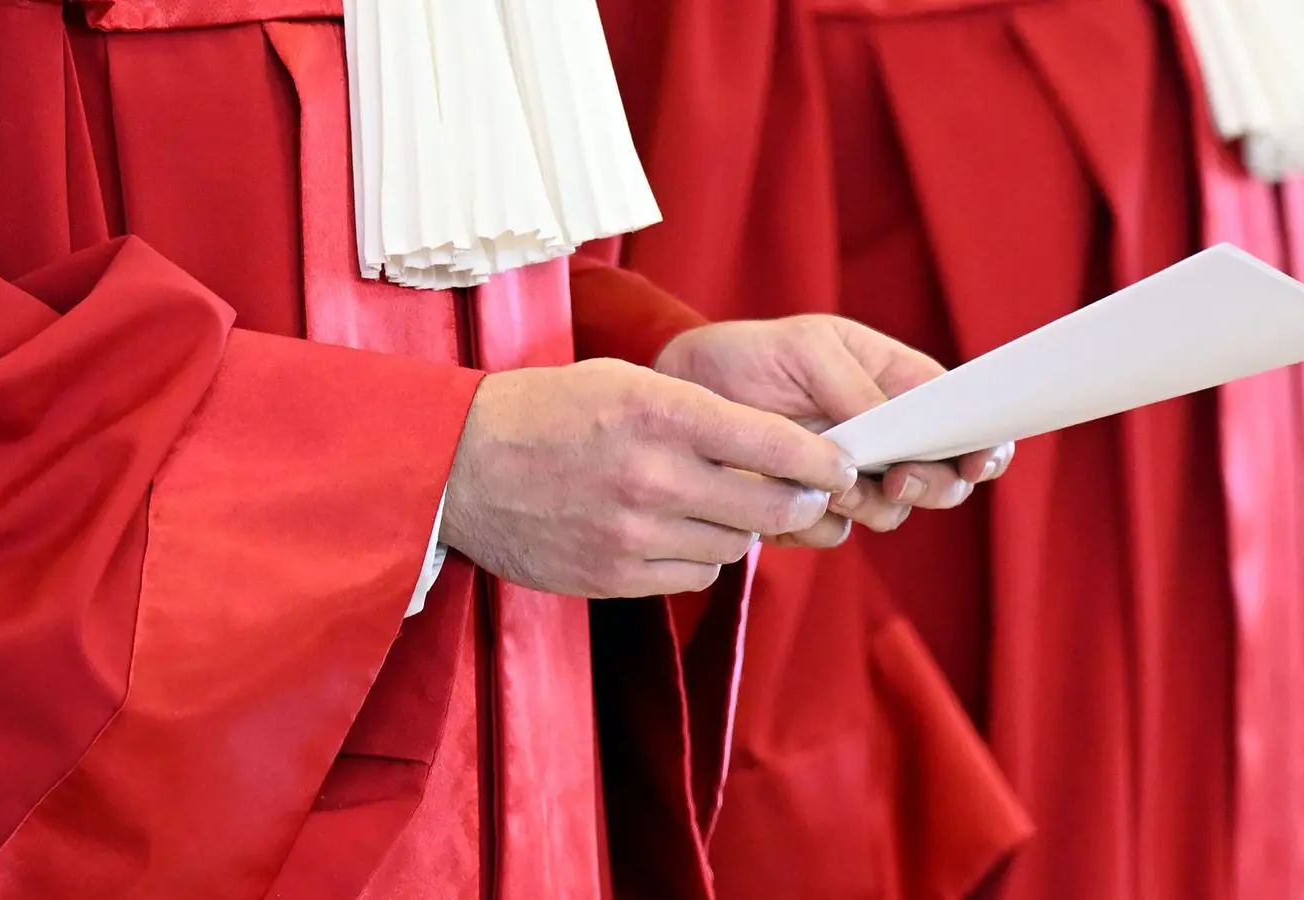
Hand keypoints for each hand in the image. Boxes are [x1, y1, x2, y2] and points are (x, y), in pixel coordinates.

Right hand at [440, 359, 856, 596]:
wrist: (459, 465)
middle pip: (770, 505)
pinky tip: (674, 534)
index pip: (773, 442)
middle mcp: (652, 475)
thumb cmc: (549, 412)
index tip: (844, 466)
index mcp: (660, 412)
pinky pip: (695, 576)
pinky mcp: (614, 578)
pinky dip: (699, 558)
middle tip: (807, 495)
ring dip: (741, 528)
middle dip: (800, 501)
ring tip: (713, 505)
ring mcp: (633, 533)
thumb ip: (701, 414)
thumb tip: (780, 452)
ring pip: (736, 544)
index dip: (823, 460)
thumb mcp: (626, 383)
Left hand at [654, 315, 1012, 547]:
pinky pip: (832, 533)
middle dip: (930, 484)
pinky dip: (813, 520)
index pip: (962, 419)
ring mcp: (848, 479)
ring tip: (827, 481)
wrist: (680, 393)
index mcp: (896, 385)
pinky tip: (783, 494)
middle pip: (942, 478)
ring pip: (890, 512)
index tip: (980, 461)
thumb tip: (893, 429)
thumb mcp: (806, 350)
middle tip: (897, 478)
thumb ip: (856, 386)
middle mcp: (883, 437)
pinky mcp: (808, 512)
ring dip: (867, 503)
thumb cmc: (748, 356)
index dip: (983, 444)